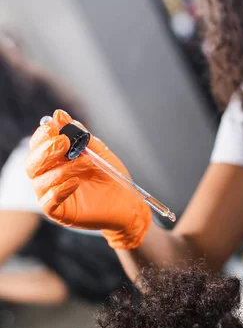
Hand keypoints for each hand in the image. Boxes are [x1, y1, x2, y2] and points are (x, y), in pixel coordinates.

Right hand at [25, 110, 151, 249]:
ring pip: (40, 181)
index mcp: (55, 160)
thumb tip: (59, 115)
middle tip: (64, 143)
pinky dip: (59, 190)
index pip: (37, 146)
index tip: (56, 128)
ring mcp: (52, 195)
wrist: (127, 203)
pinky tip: (75, 183)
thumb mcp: (98, 152)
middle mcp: (49, 177)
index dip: (43, 136)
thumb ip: (80, 135)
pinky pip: (48, 202)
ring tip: (85, 163)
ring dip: (62, 169)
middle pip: (31, 163)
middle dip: (45, 151)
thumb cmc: (111, 178)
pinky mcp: (59, 213)